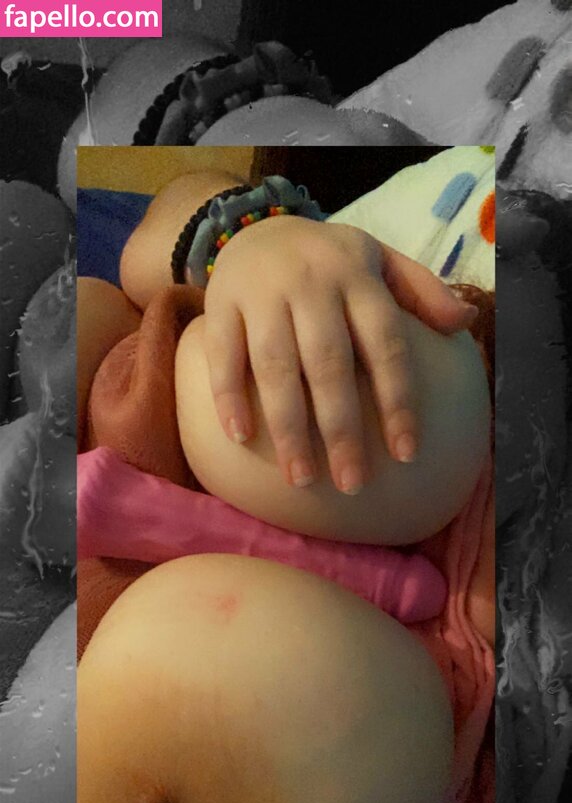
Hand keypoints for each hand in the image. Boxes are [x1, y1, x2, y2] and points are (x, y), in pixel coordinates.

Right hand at [203, 215, 477, 493]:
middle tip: (352, 482)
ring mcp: (261, 293)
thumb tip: (466, 321)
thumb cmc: (329, 261)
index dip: (397, 400)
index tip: (406, 453)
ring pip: (275, 365)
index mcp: (356, 277)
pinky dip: (228, 395)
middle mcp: (310, 283)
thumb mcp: (380, 261)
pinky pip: (224, 354)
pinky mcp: (221, 303)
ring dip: (288, 425)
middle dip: (341, 428)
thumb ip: (422, 290)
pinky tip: (239, 437)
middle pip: (329, 363)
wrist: (257, 227)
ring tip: (301, 477)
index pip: (385, 343)